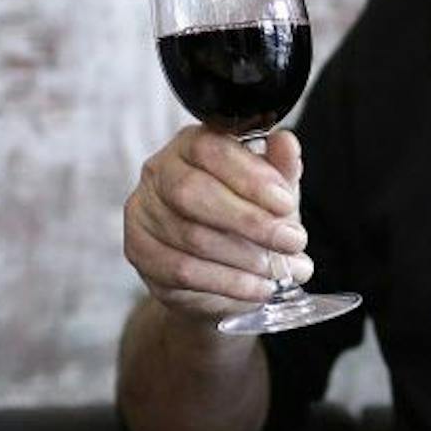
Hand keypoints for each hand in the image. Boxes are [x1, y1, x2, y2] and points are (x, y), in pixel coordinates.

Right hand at [123, 125, 313, 326]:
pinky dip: (228, 282)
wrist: (217, 273)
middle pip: (192, 191)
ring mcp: (143, 211)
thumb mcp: (270, 195)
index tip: (285, 203)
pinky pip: (182, 269)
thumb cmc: (243, 222)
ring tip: (277, 269)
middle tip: (290, 241)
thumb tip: (286, 142)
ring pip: (190, 235)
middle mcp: (159, 171)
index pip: (211, 148)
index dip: (250, 176)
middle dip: (248, 220)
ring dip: (243, 256)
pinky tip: (257, 287)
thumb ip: (280, 169)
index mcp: (190, 144)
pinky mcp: (140, 251)